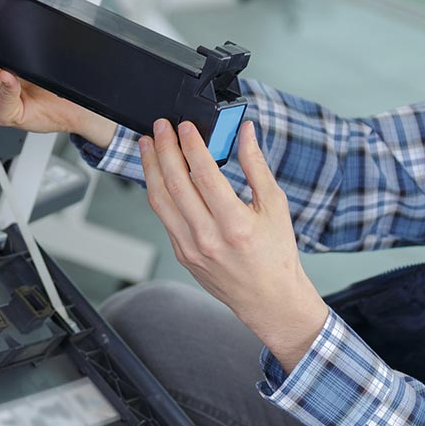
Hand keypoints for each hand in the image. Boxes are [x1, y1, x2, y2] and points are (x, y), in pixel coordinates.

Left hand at [141, 119, 328, 368]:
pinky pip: (164, 217)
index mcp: (235, 224)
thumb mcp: (275, 206)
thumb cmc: (276, 254)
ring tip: (148, 145)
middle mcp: (208, 237)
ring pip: (160, 201)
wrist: (269, 299)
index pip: (204, 174)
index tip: (185, 126)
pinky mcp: (182, 254)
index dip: (191, 145)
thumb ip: (256, 165)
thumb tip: (246, 132)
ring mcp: (191, 248)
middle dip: (164, 149)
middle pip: (175, 184)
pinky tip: (159, 175)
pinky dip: (159, 192)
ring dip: (151, 168)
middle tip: (161, 127)